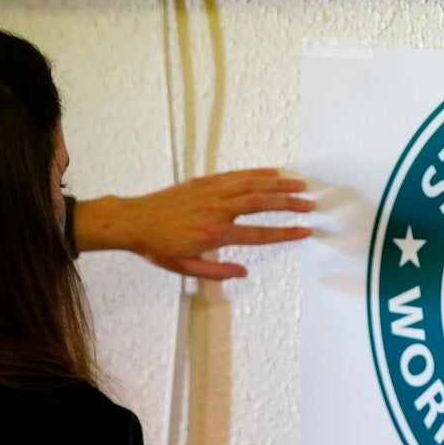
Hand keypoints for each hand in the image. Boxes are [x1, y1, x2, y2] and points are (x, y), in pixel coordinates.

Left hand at [75, 168, 313, 280]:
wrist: (133, 221)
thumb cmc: (157, 247)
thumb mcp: (185, 268)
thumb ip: (217, 271)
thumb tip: (243, 272)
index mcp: (214, 234)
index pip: (258, 234)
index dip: (284, 233)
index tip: (304, 231)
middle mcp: (215, 210)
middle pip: (261, 204)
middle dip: (288, 203)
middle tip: (310, 204)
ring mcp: (210, 193)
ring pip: (251, 185)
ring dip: (278, 184)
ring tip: (300, 184)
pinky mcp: (203, 182)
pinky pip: (234, 175)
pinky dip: (255, 172)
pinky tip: (271, 172)